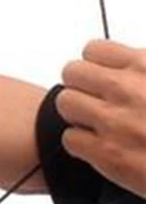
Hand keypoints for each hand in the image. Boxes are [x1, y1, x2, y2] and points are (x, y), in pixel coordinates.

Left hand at [58, 40, 145, 200]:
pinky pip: (70, 139)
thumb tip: (131, 63)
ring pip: (66, 103)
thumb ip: (144, 69)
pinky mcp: (108, 154)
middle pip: (72, 73)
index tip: (105, 77)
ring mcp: (115, 121)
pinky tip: (102, 147)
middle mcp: (127, 89)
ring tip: (99, 123)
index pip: (94, 50)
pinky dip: (83, 145)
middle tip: (97, 101)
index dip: (97, 65)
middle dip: (82, 86)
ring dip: (79, 114)